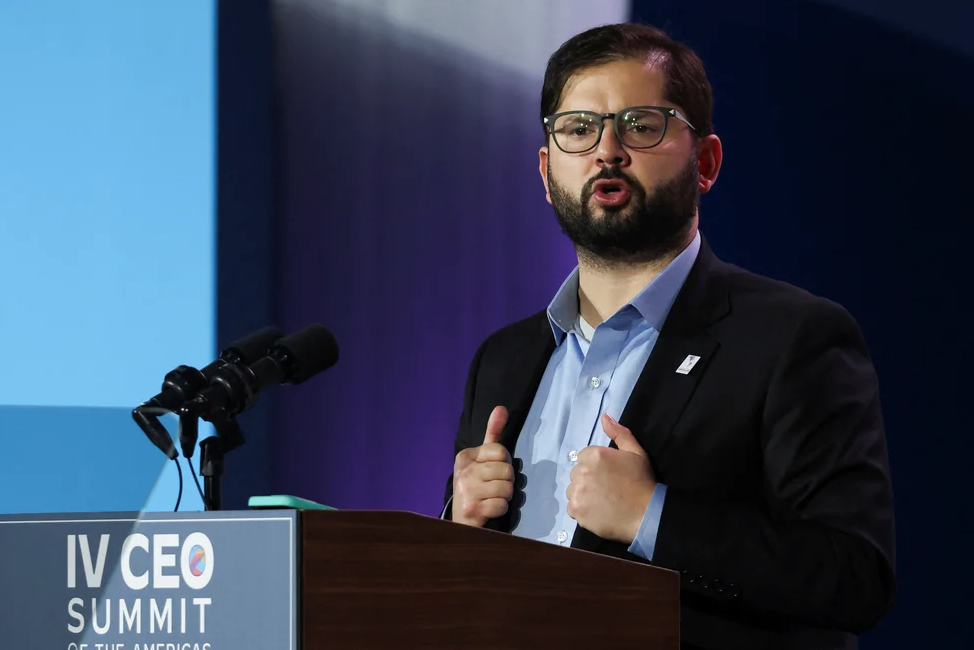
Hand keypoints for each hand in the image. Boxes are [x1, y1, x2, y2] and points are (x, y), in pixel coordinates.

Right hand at [452, 406, 514, 526]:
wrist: (461, 519)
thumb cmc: (475, 486)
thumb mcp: (482, 458)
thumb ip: (492, 433)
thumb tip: (501, 407)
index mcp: (465, 456)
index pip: (501, 451)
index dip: (503, 463)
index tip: (491, 472)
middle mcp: (463, 471)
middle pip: (506, 470)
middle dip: (506, 481)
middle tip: (493, 488)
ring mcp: (466, 491)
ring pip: (507, 488)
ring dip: (504, 496)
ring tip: (491, 498)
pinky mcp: (472, 510)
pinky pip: (502, 505)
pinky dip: (500, 509)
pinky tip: (489, 509)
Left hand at [566, 413, 656, 542]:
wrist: (646, 513)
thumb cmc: (642, 481)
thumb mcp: (635, 452)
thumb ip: (619, 433)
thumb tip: (604, 416)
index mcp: (594, 454)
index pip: (584, 457)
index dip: (596, 466)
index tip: (609, 475)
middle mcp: (582, 471)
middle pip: (576, 473)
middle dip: (587, 479)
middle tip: (606, 488)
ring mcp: (577, 492)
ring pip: (572, 490)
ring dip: (582, 494)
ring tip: (601, 500)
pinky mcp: (576, 510)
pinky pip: (572, 507)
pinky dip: (581, 510)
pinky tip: (597, 511)